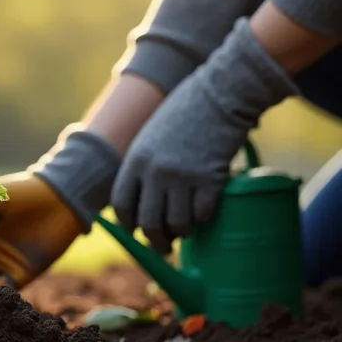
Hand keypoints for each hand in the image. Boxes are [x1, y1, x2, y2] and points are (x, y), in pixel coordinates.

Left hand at [111, 19, 297, 252]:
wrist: (219, 94)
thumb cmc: (185, 113)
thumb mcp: (152, 136)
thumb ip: (144, 164)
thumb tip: (143, 198)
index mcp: (135, 160)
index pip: (122, 203)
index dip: (128, 224)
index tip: (136, 231)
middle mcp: (154, 171)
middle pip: (148, 221)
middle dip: (156, 240)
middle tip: (164, 246)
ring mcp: (182, 176)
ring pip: (177, 223)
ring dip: (182, 233)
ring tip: (186, 231)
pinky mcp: (210, 178)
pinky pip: (203, 213)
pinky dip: (203, 219)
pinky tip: (205, 214)